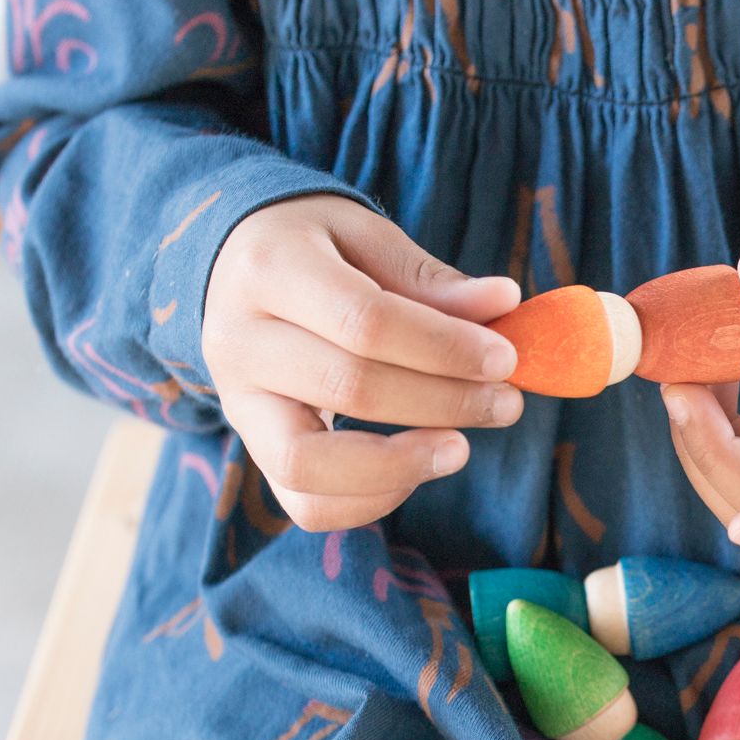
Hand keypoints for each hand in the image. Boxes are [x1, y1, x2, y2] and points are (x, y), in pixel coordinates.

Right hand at [204, 194, 522, 530]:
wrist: (232, 267)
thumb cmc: (314, 247)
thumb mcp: (367, 237)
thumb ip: (431, 279)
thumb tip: (505, 302)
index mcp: (270, 270)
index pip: (365, 321)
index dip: (444, 347)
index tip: (505, 358)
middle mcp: (238, 340)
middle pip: (349, 388)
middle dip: (444, 402)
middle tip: (506, 403)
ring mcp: (236, 403)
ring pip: (309, 464)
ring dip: (400, 467)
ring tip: (460, 448)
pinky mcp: (252, 448)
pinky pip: (305, 503)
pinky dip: (369, 502)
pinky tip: (417, 468)